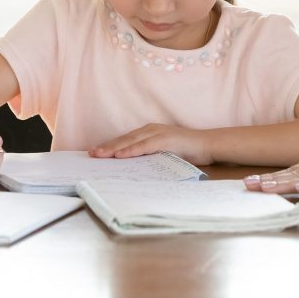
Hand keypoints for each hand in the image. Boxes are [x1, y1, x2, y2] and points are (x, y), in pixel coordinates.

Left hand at [89, 123, 212, 164]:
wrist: (208, 145)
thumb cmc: (188, 151)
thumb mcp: (165, 154)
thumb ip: (151, 157)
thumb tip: (135, 168)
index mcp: (150, 132)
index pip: (126, 140)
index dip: (111, 146)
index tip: (96, 152)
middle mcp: (151, 130)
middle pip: (124, 139)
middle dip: (107, 147)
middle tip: (90, 154)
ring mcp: (158, 133)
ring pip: (130, 141)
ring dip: (114, 148)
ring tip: (99, 154)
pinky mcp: (165, 139)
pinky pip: (144, 146)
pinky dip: (131, 150)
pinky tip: (120, 155)